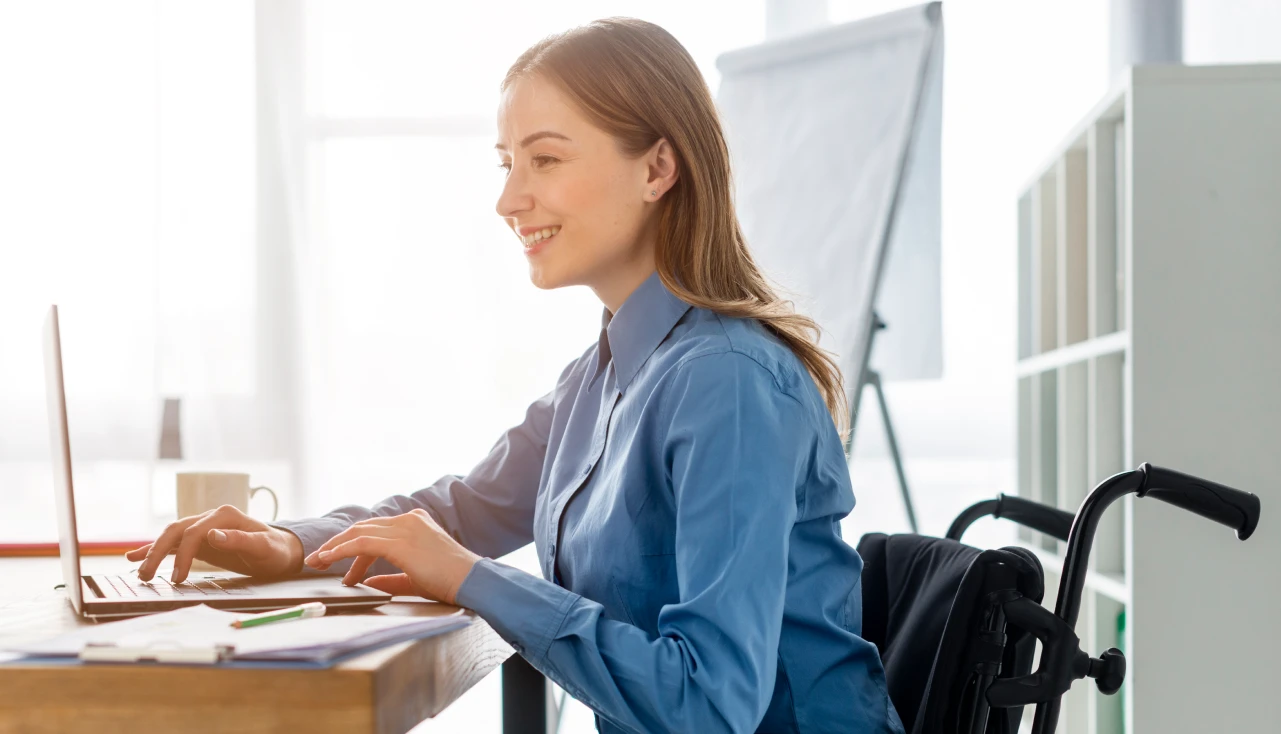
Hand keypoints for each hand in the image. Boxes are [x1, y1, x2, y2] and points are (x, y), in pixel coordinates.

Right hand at [125, 505, 303, 583]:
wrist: (281, 551)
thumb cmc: (275, 550)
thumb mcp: (264, 547)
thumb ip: (241, 540)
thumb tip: (213, 534)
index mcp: (225, 515)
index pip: (195, 532)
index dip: (184, 554)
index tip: (179, 577)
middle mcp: (211, 518)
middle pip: (177, 530)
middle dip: (158, 551)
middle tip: (146, 575)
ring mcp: (204, 527)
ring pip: (171, 536)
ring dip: (153, 551)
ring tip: (139, 572)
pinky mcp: (200, 540)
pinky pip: (174, 543)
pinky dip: (155, 549)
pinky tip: (136, 556)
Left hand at [304, 509, 479, 604]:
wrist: (471, 581)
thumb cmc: (450, 582)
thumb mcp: (416, 578)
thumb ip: (392, 578)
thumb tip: (369, 581)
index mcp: (415, 523)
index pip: (376, 533)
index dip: (354, 550)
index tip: (341, 569)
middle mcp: (408, 520)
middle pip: (363, 529)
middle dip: (338, 545)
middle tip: (318, 561)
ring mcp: (404, 528)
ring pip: (358, 533)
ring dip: (334, 548)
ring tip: (317, 562)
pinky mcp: (399, 542)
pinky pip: (362, 543)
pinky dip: (342, 551)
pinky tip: (329, 560)